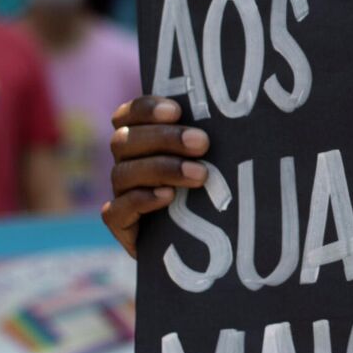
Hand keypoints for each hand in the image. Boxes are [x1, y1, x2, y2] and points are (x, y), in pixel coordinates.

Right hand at [102, 97, 209, 257]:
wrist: (202, 243)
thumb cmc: (213, 190)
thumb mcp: (213, 161)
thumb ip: (209, 139)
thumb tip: (236, 119)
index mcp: (140, 138)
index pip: (129, 114)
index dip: (146, 109)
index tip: (176, 111)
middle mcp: (126, 163)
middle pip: (125, 140)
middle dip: (164, 138)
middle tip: (202, 143)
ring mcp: (120, 194)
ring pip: (122, 173)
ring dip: (162, 169)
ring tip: (200, 175)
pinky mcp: (120, 225)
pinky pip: (116, 210)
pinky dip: (141, 200)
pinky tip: (168, 197)